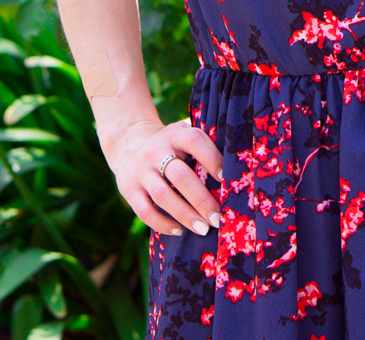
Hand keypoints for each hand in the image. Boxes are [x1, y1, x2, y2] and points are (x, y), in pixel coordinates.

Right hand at [100, 117, 223, 236]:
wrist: (127, 140)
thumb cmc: (169, 143)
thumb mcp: (182, 133)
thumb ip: (203, 143)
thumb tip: (236, 163)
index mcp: (174, 134)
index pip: (194, 141)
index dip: (212, 158)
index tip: (227, 179)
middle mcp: (156, 151)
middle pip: (180, 176)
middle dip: (201, 200)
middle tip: (218, 217)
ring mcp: (141, 171)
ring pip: (163, 196)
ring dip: (185, 215)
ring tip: (203, 229)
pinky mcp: (129, 189)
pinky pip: (145, 211)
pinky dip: (163, 224)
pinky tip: (179, 231)